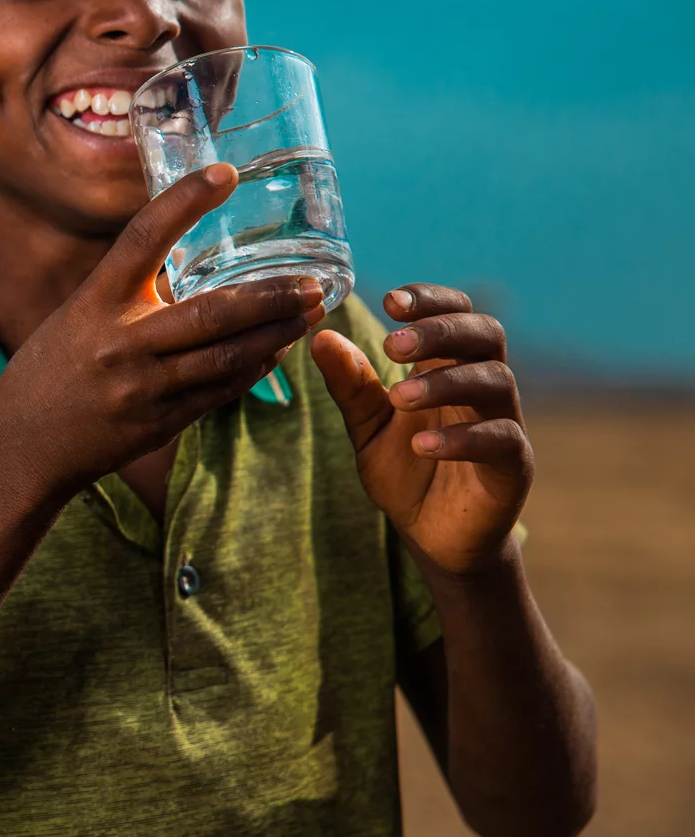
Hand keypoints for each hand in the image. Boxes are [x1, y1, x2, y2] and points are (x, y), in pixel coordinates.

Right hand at [0, 163, 325, 494]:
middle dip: (271, 296)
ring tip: (309, 312)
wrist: (23, 446)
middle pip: (212, 312)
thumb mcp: (76, 317)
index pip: (142, 238)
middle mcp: (120, 342)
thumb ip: (126, 294)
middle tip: (311, 282)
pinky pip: (220, 391)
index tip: (224, 173)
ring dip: (276, 333)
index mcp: (94, 303)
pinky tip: (276, 350)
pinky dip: (254, 368)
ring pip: (227, 355)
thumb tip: (182, 261)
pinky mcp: (159, 423)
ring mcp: (143, 387)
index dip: (183, 202)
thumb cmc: (48, 372)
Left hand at [310, 285, 531, 576]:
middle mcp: (481, 386)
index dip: (430, 300)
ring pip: (496, 380)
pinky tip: (421, 445)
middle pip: (485, 334)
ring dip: (446, 382)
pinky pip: (502, 439)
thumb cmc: (406, 472)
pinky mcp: (515, 465)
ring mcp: (504, 423)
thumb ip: (349, 385)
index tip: (390, 301)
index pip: (455, 313)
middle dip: (440, 330)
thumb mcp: (366, 427)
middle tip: (392, 344)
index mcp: (447, 368)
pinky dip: (462, 437)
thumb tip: (321, 337)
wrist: (433, 536)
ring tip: (399, 397)